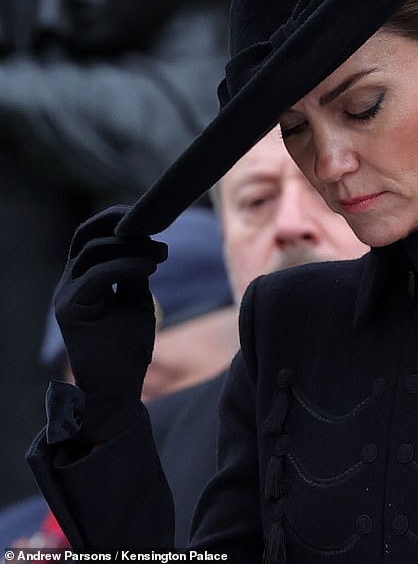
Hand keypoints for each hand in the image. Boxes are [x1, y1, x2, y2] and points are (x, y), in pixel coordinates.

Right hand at [54, 206, 167, 442]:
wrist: (116, 389)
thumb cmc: (127, 347)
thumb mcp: (136, 300)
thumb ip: (135, 270)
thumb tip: (147, 241)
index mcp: (82, 277)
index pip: (92, 235)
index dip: (117, 220)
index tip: (153, 219)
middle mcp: (68, 282)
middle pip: (85, 235)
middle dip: (121, 225)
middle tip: (158, 233)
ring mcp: (66, 295)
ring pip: (91, 251)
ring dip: (130, 247)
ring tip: (160, 254)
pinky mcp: (70, 309)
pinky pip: (97, 275)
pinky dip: (126, 266)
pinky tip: (150, 267)